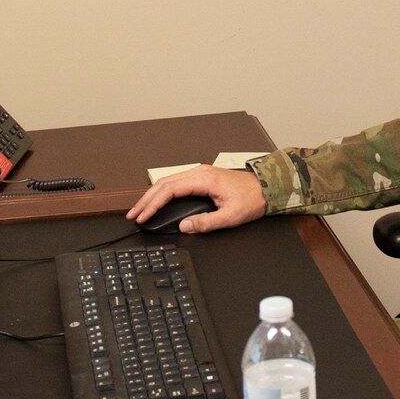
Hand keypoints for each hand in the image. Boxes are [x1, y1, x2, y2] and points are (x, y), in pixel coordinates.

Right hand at [125, 165, 266, 233]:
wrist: (266, 188)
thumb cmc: (252, 199)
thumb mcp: (231, 216)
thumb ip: (206, 223)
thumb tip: (184, 226)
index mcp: (204, 179)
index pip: (169, 190)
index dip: (153, 205)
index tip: (142, 217)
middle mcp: (199, 172)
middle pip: (163, 184)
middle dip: (146, 200)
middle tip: (133, 215)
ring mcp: (199, 173)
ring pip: (167, 182)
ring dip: (152, 195)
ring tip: (140, 210)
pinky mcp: (201, 177)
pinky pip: (175, 182)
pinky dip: (162, 192)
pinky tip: (156, 201)